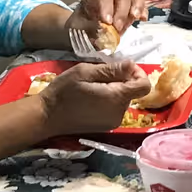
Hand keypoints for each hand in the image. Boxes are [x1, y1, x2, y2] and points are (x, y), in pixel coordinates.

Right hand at [34, 60, 153, 135]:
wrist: (47, 116)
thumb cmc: (64, 91)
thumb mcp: (85, 72)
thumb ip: (111, 69)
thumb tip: (131, 65)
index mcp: (116, 98)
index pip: (144, 86)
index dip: (137, 73)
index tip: (121, 67)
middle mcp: (119, 113)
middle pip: (133, 92)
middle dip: (122, 80)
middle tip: (100, 74)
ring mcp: (113, 122)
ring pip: (124, 99)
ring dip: (115, 89)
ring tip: (94, 85)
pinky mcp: (107, 126)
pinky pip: (116, 108)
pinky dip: (109, 99)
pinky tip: (92, 96)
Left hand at [68, 0, 148, 42]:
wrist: (83, 31)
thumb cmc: (80, 28)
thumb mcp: (79, 29)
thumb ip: (90, 29)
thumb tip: (103, 32)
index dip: (106, 7)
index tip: (106, 22)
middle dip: (121, 11)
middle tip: (118, 27)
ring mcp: (122, 0)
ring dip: (137, 6)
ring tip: (136, 18)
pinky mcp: (132, 8)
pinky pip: (141, 4)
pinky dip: (143, 11)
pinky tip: (143, 20)